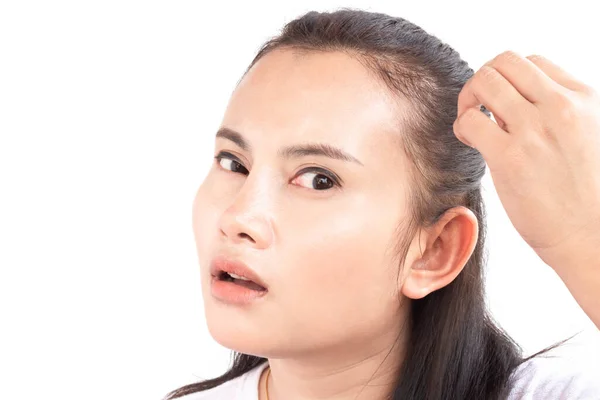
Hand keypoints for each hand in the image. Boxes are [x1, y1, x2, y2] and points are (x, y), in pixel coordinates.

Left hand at [454, 51, 599, 270]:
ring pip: (483, 82)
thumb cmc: (585, 192)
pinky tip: (471, 143)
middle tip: (478, 108)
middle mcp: (560, 107)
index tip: (503, 105)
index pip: (532, 63)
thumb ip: (560, 113)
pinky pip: (470, 121)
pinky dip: (461, 127)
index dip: (508, 80)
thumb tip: (515, 103)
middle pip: (503, 62)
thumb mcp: (588, 136)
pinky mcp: (510, 158)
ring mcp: (535, 130)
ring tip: (472, 125)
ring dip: (468, 100)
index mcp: (583, 99)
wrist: (591, 236)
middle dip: (482, 81)